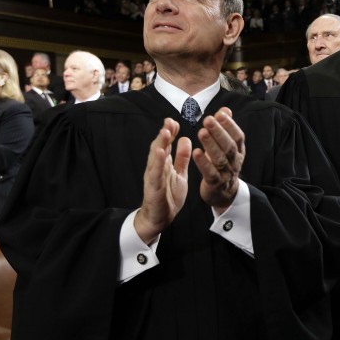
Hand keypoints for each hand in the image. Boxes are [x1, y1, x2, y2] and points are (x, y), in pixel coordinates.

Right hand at [135, 118, 190, 243]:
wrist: (161, 218)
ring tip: (165, 132)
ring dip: (160, 144)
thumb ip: (181, 158)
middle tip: (170, 121)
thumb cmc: (169, 195)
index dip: (170, 133)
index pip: (166, 145)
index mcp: (164, 164)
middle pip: (159, 147)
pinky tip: (161, 153)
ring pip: (155, 158)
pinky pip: (155, 174)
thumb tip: (185, 139)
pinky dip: (158, 163)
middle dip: (164, 134)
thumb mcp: (179, 174)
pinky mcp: (154, 188)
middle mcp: (156, 168)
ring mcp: (154, 177)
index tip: (175, 121)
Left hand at [193, 108, 245, 212]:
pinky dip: (203, 163)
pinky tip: (195, 152)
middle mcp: (235, 162)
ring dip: (211, 145)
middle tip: (208, 120)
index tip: (220, 114)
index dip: (230, 125)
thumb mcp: (227, 146)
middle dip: (219, 132)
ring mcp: (226, 174)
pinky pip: (210, 173)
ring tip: (201, 132)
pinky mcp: (215, 183)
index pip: (238, 137)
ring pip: (220, 159)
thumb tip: (225, 110)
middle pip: (229, 146)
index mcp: (239, 151)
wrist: (224, 193)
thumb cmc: (223, 164)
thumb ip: (225, 128)